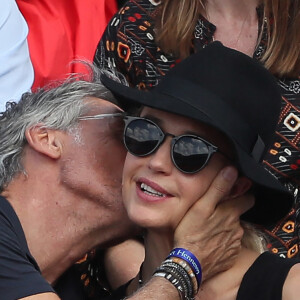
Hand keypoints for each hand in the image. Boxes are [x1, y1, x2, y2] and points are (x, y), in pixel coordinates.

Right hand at [174, 166, 253, 280]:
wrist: (188, 264)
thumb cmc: (191, 233)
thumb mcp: (201, 206)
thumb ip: (217, 188)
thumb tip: (232, 170)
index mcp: (231, 213)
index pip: (248, 199)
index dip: (242, 195)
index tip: (234, 193)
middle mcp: (237, 227)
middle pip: (238, 214)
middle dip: (229, 212)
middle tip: (213, 213)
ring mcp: (234, 243)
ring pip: (233, 229)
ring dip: (225, 227)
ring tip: (208, 228)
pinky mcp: (230, 256)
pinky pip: (229, 244)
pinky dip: (222, 241)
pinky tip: (210, 241)